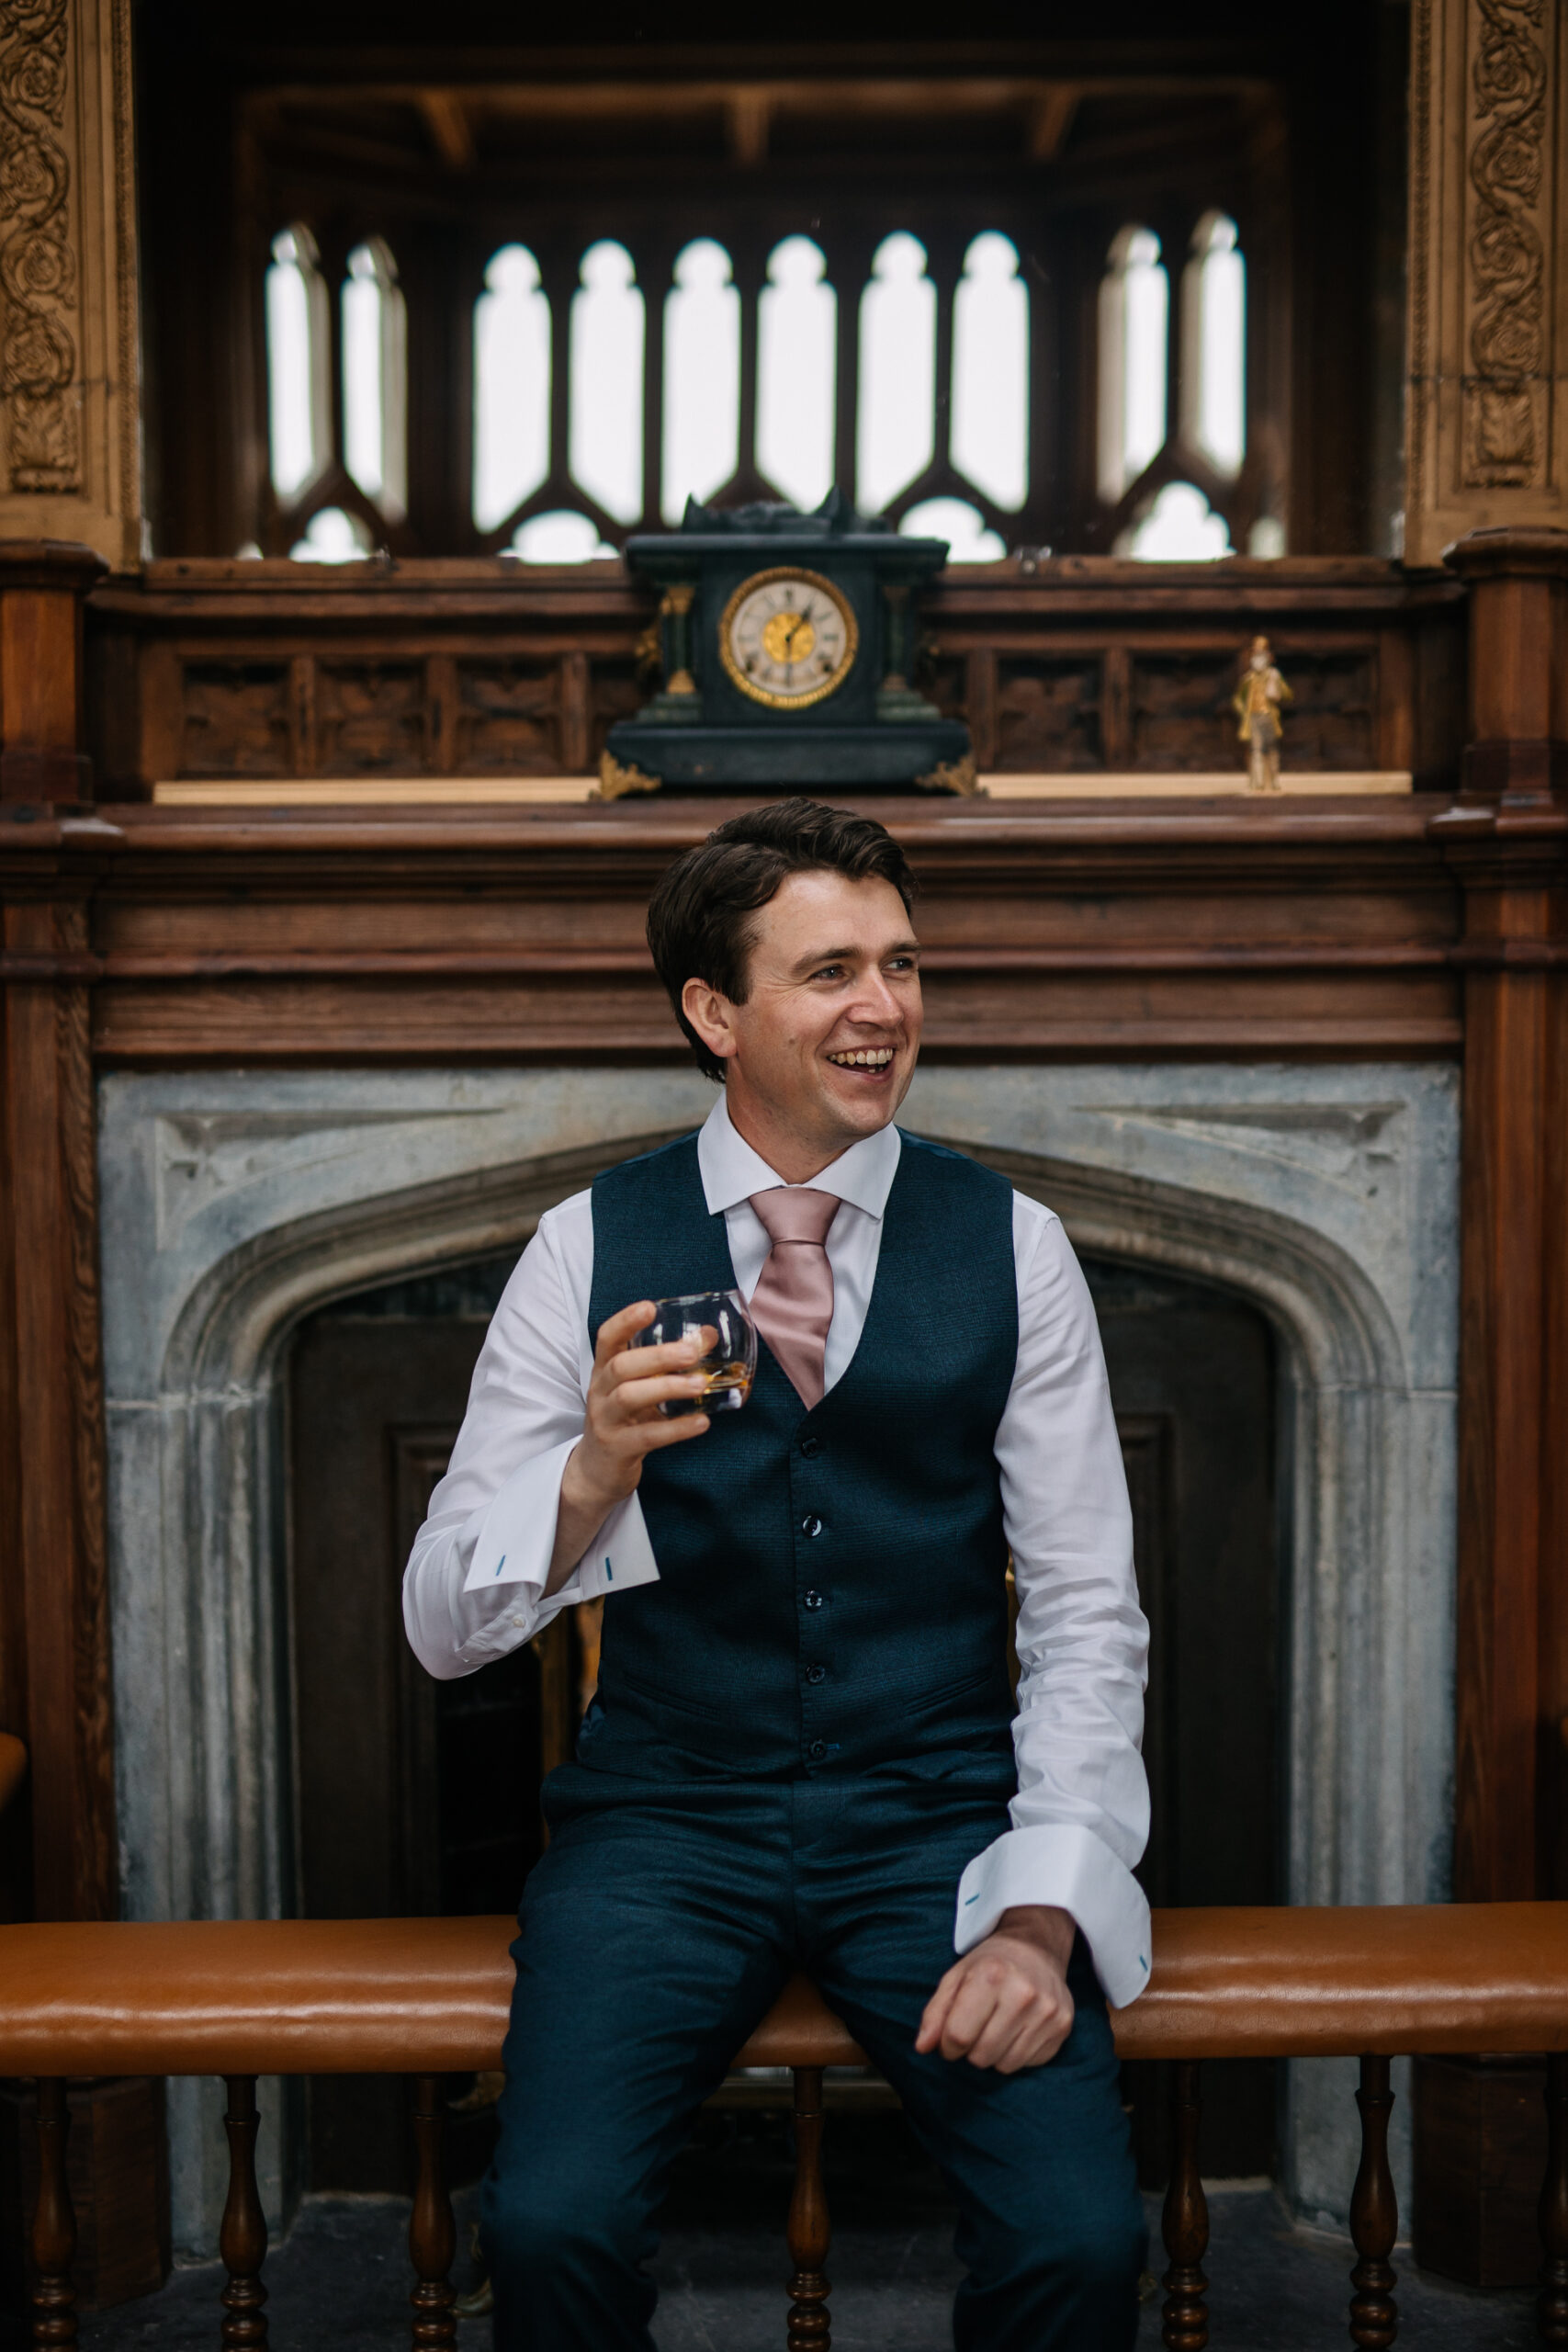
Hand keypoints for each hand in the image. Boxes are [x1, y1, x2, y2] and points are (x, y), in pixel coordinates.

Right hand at [546, 1301, 712, 1591]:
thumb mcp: (641, 1388)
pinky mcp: (618, 1448)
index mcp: (604, 1371)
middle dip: (657, 1355)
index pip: (607, 1338)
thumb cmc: (625, 1419)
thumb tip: (707, 1336)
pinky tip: (702, 1422)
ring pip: (630, 1397)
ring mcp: (606, 1421)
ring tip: (701, 1384)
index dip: (626, 1321)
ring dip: (668, 1388)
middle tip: (691, 1351)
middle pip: (621, 1366)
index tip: (650, 1307)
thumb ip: (668, 1365)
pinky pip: (648, 1436)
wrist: (596, 1470)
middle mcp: (600, 1392)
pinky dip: (677, 1428)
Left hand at [914, 1905, 1075, 2072]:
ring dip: (994, 2054)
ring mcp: (1047, 2011)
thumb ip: (935, 2013)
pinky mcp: (1063, 2026)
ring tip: (996, 2028)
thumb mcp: (956, 1977)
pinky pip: (1029, 2063)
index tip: (951, 2038)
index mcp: (991, 1975)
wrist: (1037, 1947)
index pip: (958, 2035)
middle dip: (971, 2050)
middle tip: (976, 2029)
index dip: (947, 2045)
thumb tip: (922, 2047)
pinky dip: (1017, 2053)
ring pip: (1006, 2066)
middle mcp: (1023, 1993)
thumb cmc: (990, 1964)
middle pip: (981, 2056)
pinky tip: (1018, 2029)